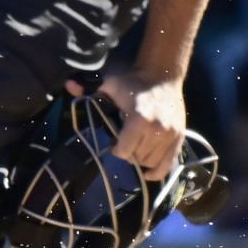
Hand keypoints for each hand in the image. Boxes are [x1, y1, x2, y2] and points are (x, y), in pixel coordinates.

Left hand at [70, 72, 185, 180]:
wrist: (163, 76)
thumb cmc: (134, 82)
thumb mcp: (110, 85)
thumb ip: (88, 89)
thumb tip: (68, 85)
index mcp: (139, 120)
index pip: (123, 151)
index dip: (115, 148)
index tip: (113, 142)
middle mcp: (157, 131)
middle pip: (137, 158)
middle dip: (128, 153)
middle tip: (125, 143)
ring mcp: (170, 135)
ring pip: (151, 162)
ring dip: (141, 159)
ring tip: (137, 147)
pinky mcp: (179, 138)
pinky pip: (168, 164)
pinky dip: (157, 171)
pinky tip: (148, 171)